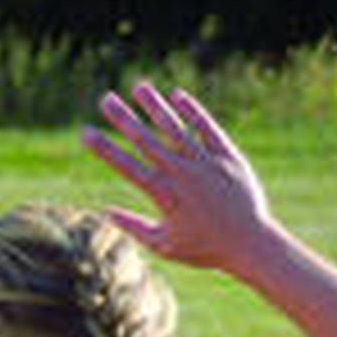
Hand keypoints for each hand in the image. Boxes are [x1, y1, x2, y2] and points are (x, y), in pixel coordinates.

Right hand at [84, 81, 274, 272]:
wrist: (252, 245)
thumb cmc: (206, 250)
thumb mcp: (165, 246)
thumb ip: (134, 227)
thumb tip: (107, 212)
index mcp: (164, 196)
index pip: (126, 166)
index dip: (104, 148)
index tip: (85, 133)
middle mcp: (183, 174)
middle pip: (147, 140)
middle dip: (123, 119)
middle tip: (104, 99)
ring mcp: (206, 163)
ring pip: (176, 128)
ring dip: (156, 107)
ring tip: (139, 86)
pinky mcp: (228, 157)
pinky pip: (207, 129)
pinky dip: (193, 112)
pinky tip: (177, 96)